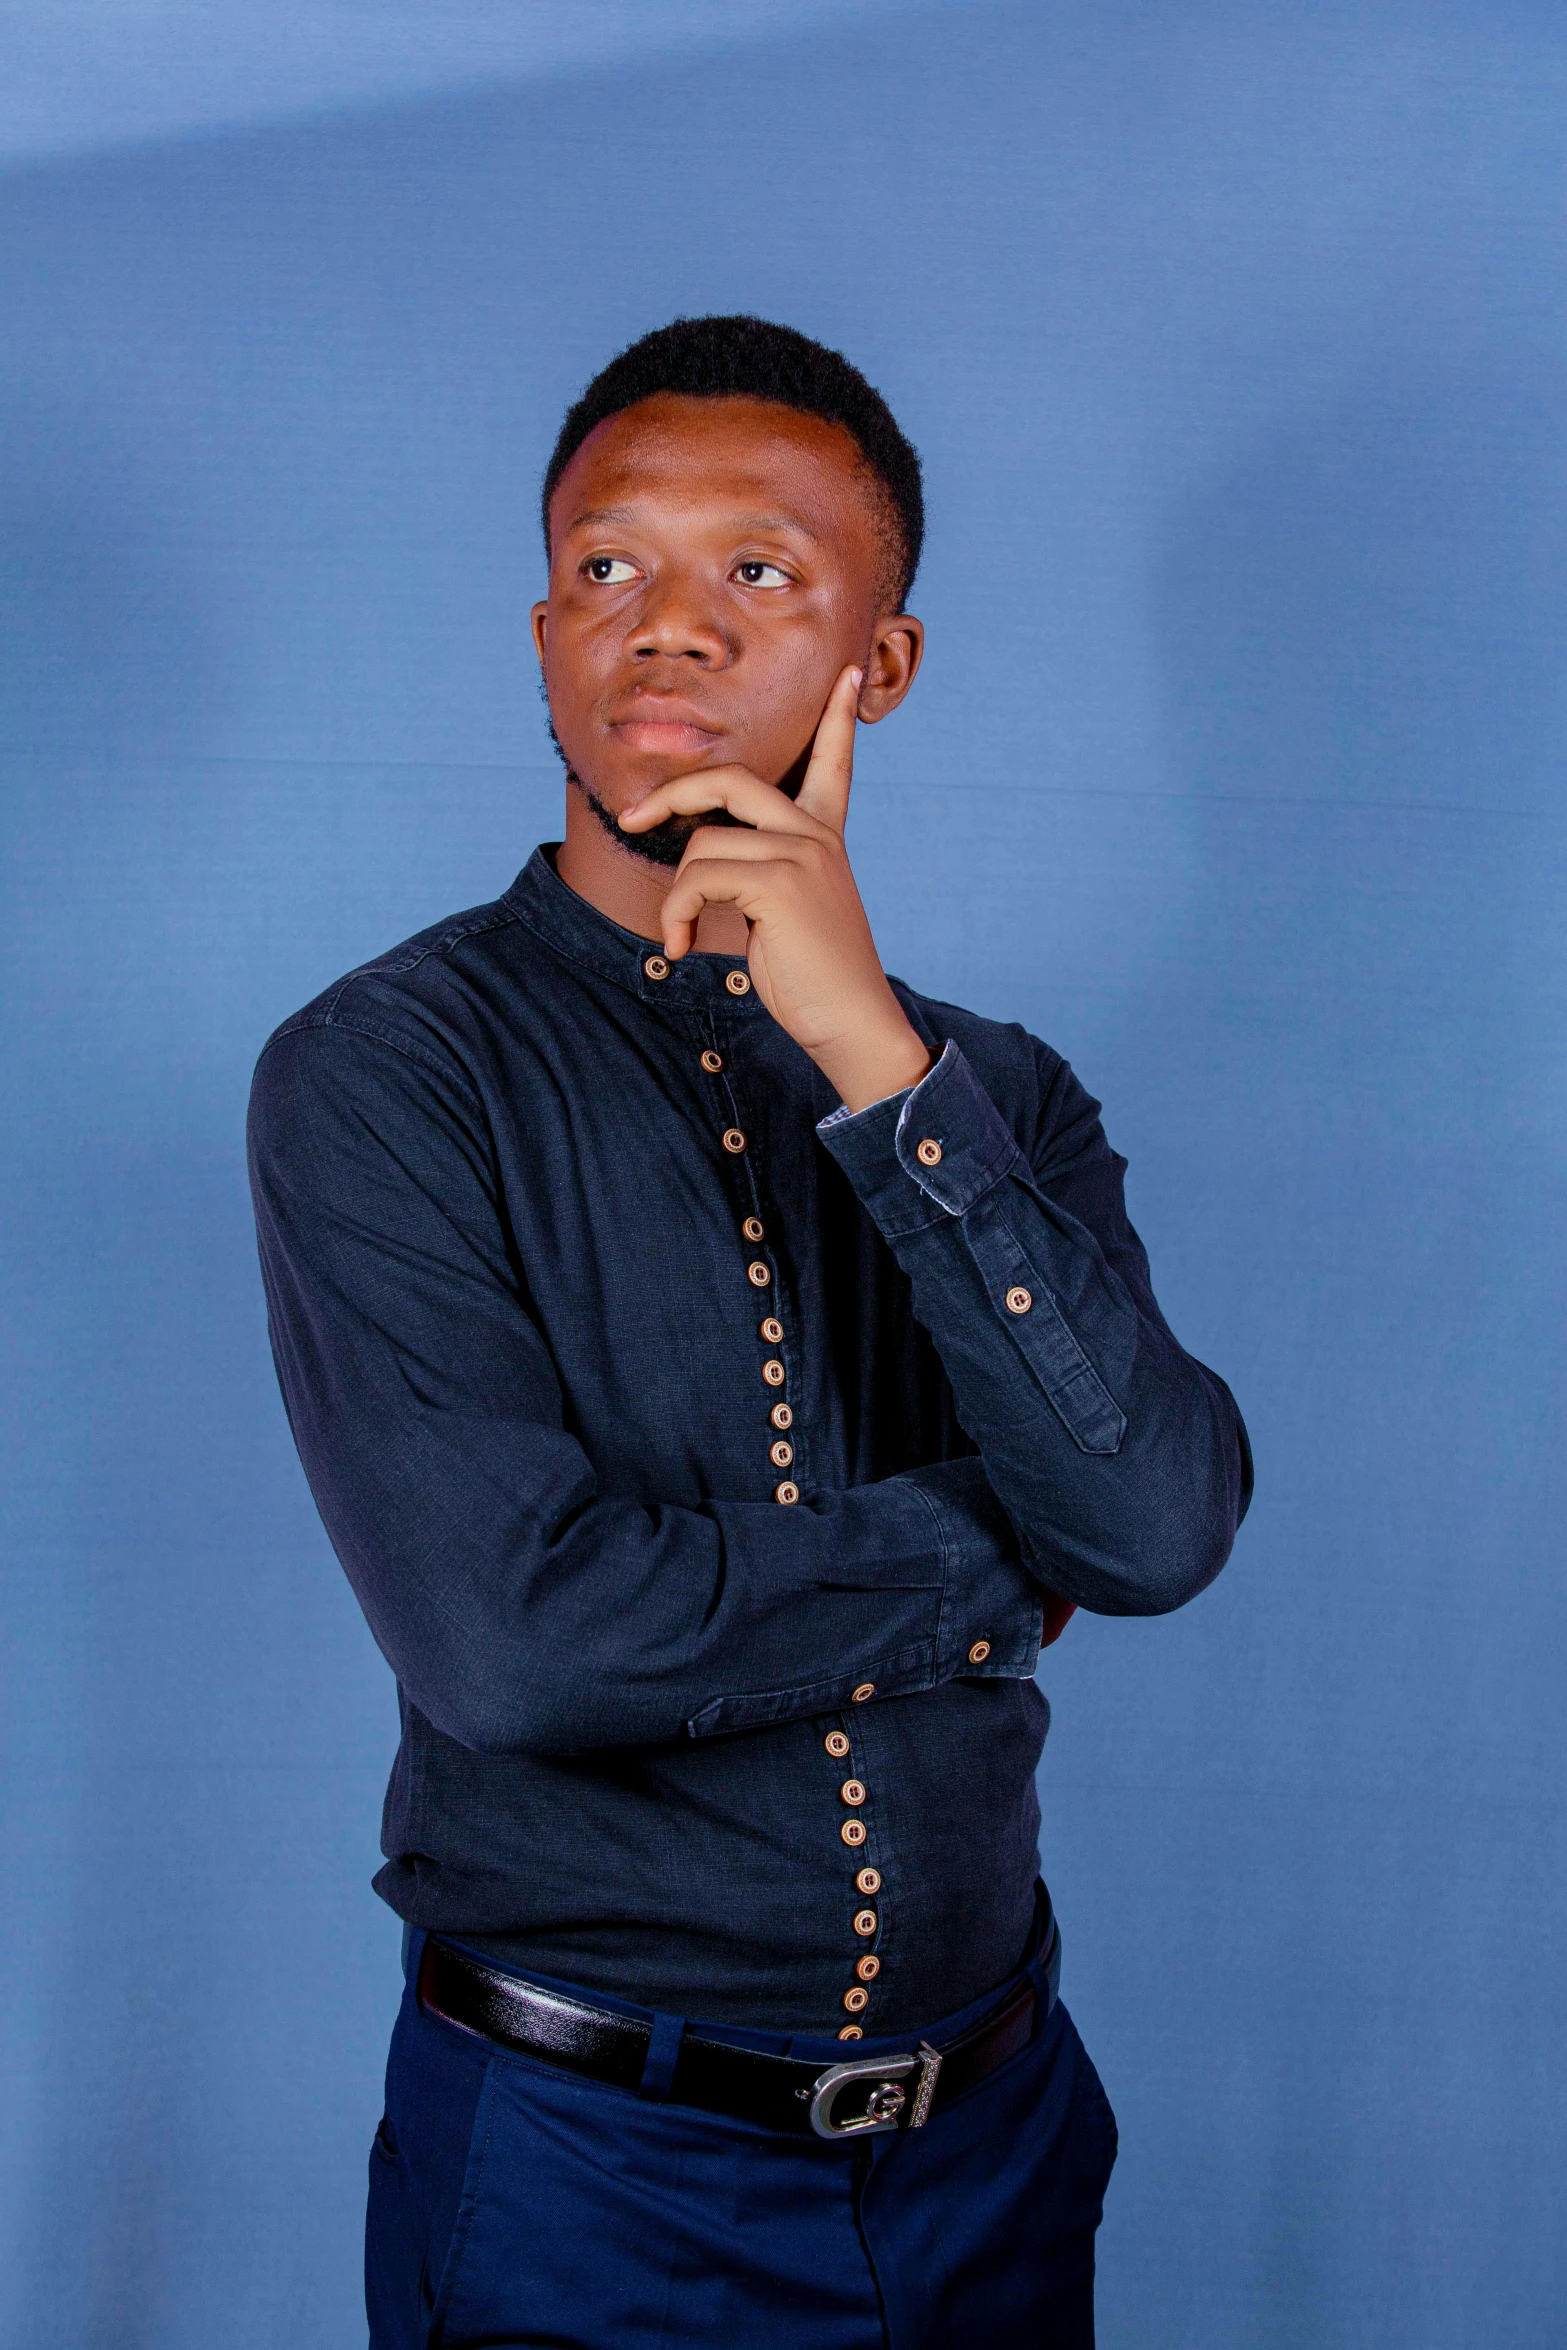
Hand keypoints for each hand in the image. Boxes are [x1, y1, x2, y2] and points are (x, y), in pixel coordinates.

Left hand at [620, 665, 931, 1112]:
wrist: (852, 1024)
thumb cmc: (814, 981)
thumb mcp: (783, 913)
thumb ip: (754, 871)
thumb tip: (696, 855)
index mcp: (823, 838)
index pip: (833, 763)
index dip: (836, 717)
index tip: (848, 673)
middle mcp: (816, 836)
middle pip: (730, 779)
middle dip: (672, 794)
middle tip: (633, 821)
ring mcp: (801, 853)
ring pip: (701, 843)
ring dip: (675, 896)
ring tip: (682, 938)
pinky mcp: (782, 883)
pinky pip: (697, 877)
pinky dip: (675, 914)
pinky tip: (683, 946)